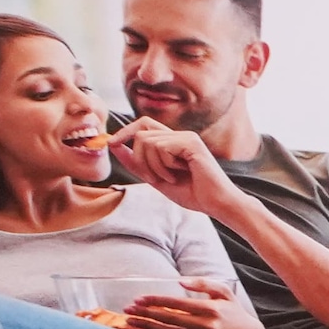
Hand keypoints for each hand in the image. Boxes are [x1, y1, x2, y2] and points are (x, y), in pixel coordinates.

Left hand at [107, 119, 240, 217]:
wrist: (218, 204)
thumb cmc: (193, 194)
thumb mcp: (156, 178)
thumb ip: (137, 163)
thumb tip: (114, 146)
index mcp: (173, 141)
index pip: (143, 124)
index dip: (125, 132)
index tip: (111, 144)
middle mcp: (180, 135)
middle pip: (141, 133)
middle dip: (138, 158)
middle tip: (152, 177)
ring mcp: (186, 137)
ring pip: (147, 141)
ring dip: (152, 165)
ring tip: (169, 178)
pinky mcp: (191, 143)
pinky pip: (161, 148)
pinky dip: (164, 166)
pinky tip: (178, 175)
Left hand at [118, 280, 279, 328]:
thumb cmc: (233, 311)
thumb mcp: (224, 292)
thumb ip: (204, 284)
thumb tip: (181, 282)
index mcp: (211, 309)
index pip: (178, 303)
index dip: (157, 301)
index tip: (139, 298)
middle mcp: (206, 325)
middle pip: (169, 319)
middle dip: (146, 314)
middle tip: (128, 309)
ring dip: (146, 328)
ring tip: (129, 322)